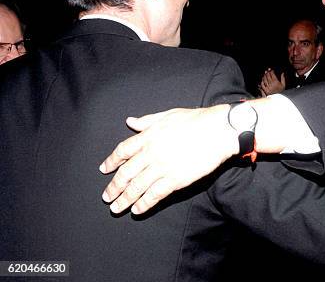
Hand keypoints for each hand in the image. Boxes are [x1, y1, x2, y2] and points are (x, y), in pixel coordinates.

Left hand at [99, 105, 236, 214]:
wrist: (218, 131)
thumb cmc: (196, 120)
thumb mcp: (168, 115)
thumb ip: (147, 121)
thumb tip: (130, 122)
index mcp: (148, 136)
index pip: (123, 151)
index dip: (111, 161)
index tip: (105, 170)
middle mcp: (151, 153)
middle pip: (126, 173)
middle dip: (114, 187)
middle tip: (107, 196)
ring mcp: (162, 167)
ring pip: (137, 187)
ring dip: (124, 199)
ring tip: (117, 208)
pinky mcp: (175, 179)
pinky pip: (154, 195)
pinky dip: (144, 204)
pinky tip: (137, 210)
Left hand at [258, 68, 284, 95]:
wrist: (279, 99)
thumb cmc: (281, 92)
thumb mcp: (284, 85)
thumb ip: (283, 78)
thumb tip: (282, 73)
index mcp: (276, 82)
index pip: (272, 74)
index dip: (271, 71)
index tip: (270, 69)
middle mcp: (271, 84)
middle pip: (268, 76)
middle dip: (267, 73)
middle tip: (267, 70)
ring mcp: (268, 87)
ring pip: (265, 80)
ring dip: (264, 76)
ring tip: (265, 74)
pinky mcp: (266, 90)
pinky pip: (263, 85)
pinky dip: (262, 82)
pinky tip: (263, 80)